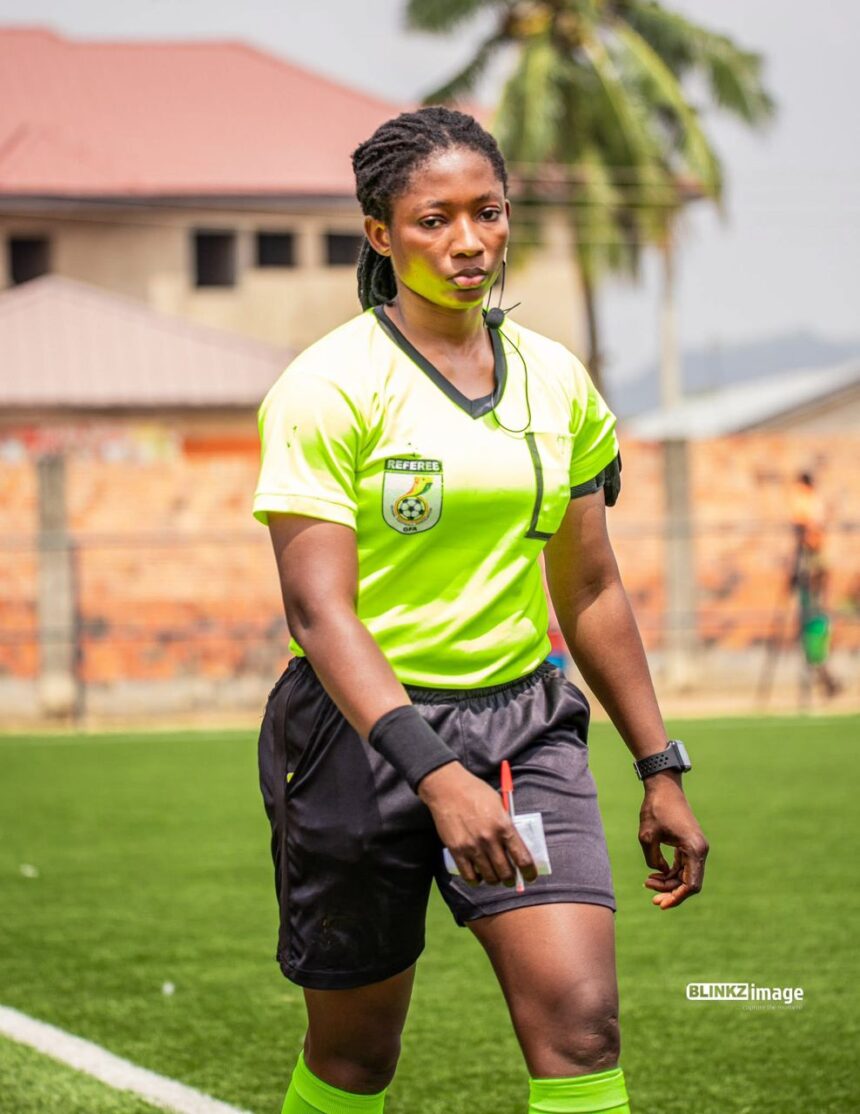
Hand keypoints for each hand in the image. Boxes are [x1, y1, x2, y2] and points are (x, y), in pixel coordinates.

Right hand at [417, 763, 536, 886]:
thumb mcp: (499, 805)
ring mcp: (472, 846)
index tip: (530, 876)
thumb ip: (507, 825)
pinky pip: (469, 875)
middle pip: (506, 872)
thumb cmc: (475, 792)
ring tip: (495, 877)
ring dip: (495, 880)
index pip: (522, 858)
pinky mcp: (457, 850)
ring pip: (489, 877)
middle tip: (511, 878)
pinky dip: (476, 880)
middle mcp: (489, 839)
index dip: (529, 872)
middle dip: (511, 879)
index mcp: (504, 826)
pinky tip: (478, 876)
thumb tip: (515, 847)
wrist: (447, 788)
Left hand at [638, 773, 708, 909]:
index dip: (676, 897)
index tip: (660, 904)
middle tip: (653, 899)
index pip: (690, 884)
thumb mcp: (647, 837)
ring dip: (669, 883)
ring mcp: (696, 847)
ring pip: (685, 876)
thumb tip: (660, 873)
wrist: (663, 787)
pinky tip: (654, 875)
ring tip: (648, 883)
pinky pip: (683, 866)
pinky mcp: (690, 844)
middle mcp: (700, 850)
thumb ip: (653, 860)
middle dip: (671, 892)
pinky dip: (670, 873)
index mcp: (694, 849)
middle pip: (689, 883)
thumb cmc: (655, 809)